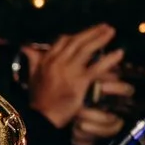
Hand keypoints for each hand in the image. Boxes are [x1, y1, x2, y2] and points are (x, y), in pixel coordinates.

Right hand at [22, 24, 131, 144]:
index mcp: (47, 60)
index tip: (87, 33)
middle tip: (106, 26)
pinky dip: (109, 59)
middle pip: (77, 41)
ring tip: (112, 32)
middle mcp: (58, 61)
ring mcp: (70, 71)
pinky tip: (119, 53)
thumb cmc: (38, 100)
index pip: (62, 41)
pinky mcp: (80, 82)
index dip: (77, 35)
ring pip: (87, 50)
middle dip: (92, 32)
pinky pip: (97, 68)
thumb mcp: (31, 77)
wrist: (41, 118)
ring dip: (101, 39)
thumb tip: (26, 47)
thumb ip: (32, 60)